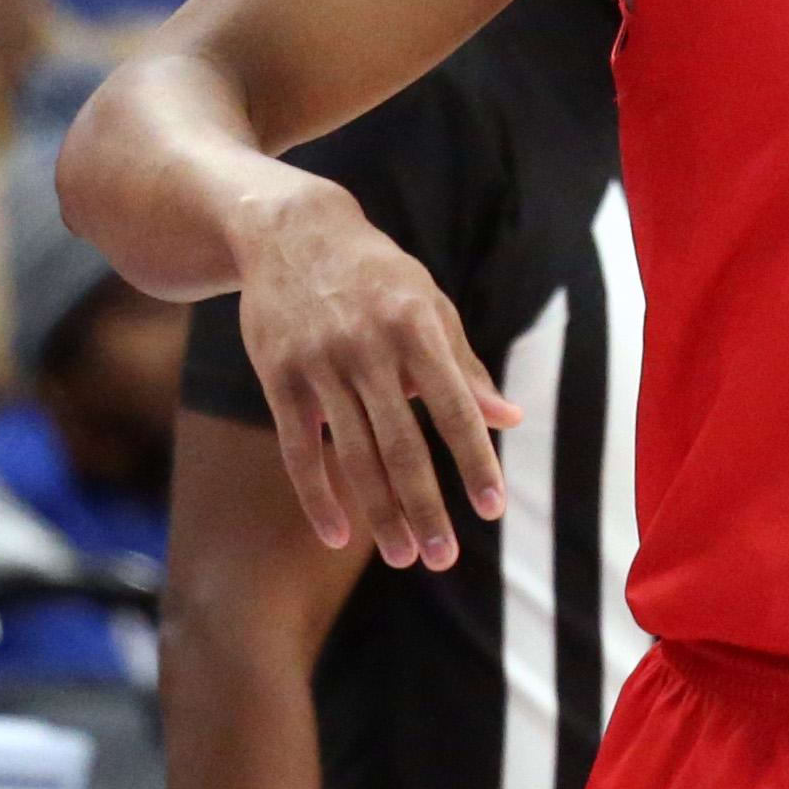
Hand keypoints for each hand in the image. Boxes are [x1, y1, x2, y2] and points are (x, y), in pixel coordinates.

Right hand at [231, 176, 521, 567]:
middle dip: (425, 506)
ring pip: (352, 455)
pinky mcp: (277, 378)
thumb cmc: (377, 275)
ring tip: (407, 555)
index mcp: (416, 328)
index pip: (453, 408)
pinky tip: (339, 535)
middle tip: (444, 557)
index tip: (492, 509)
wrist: (291, 232)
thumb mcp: (429, 305)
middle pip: (401, 444)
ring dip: (380, 512)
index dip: (474, 460)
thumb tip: (510, 420)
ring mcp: (318, 364)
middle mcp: (368, 349)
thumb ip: (465, 366)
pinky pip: (298, 449)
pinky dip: (318, 495)